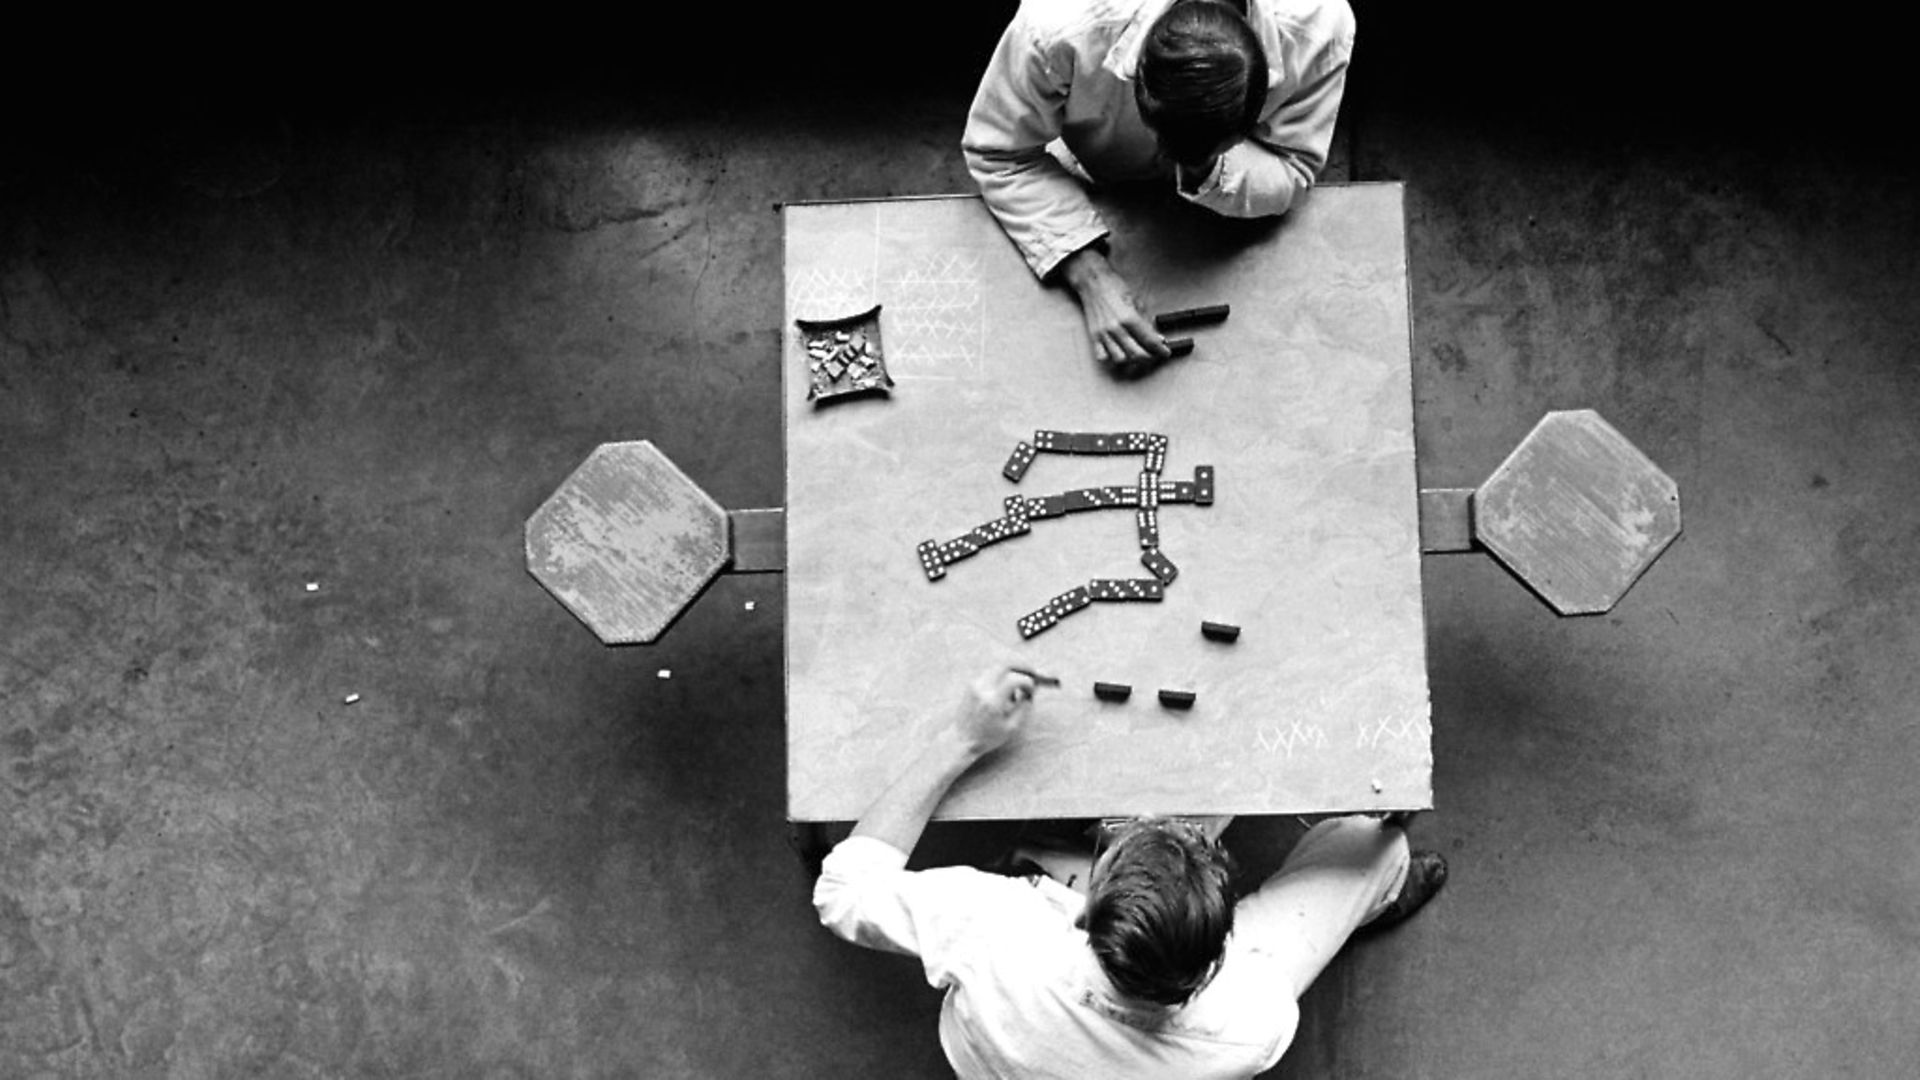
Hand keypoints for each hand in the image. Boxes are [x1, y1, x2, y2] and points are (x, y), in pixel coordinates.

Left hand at [950, 666, 1036, 756]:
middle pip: (1005, 664)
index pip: (1014, 680)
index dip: (1027, 682)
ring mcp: (975, 685)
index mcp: (993, 702)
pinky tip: (1004, 694)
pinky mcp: (971, 685)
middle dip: (1022, 666)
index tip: (1032, 689)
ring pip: (998, 668)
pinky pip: (990, 674)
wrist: (961, 739)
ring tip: (1016, 692)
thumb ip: (1024, 707)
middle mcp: (982, 689)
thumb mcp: (1011, 727)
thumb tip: (1031, 691)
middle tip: (1032, 672)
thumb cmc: (988, 737)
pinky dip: (1001, 678)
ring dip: (1011, 673)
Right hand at [1057, 247, 1170, 374]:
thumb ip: (1147, 322)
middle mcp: (1116, 328)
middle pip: (1137, 354)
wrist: (1093, 283)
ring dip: (1132, 360)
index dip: (1160, 350)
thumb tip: (1157, 338)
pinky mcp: (1094, 336)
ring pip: (1120, 359)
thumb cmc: (1115, 288)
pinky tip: (1119, 352)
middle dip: (1149, 357)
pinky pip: (1103, 357)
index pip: (1149, 341)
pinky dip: (1112, 358)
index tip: (1165, 353)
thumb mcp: (1137, 302)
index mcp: (1129, 318)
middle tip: (1155, 354)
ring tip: (1138, 354)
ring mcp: (1104, 334)